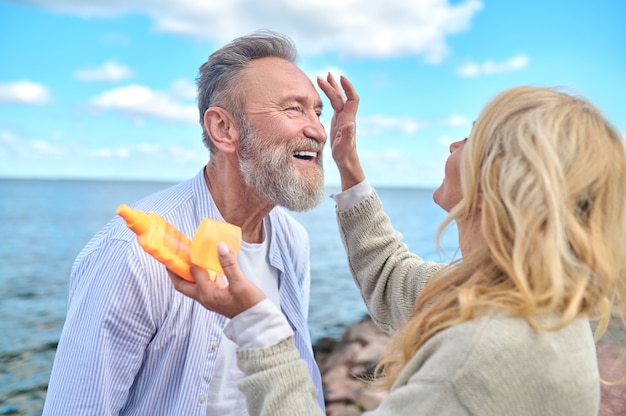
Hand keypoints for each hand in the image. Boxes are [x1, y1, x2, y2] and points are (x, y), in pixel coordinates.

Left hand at [168, 243, 265, 318]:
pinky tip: (207, 267)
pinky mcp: (216, 299)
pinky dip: (200, 276)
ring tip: (186, 259)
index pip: (193, 272)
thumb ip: (229, 264)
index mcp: (208, 293)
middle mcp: (205, 298)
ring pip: (191, 286)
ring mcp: (210, 300)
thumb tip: (219, 246)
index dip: (189, 258)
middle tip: (172, 257)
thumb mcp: (241, 283)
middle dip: (174, 271)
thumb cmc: (250, 304)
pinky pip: (203, 286)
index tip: (184, 246)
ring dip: (186, 274)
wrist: (257, 322)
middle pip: (181, 284)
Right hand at [317, 73, 364, 189]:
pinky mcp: (337, 121)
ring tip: (323, 77)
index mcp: (348, 119)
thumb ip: (348, 135)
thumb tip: (351, 124)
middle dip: (333, 85)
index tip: (341, 77)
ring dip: (331, 88)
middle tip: (322, 76)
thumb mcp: (345, 146)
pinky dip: (329, 96)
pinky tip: (324, 92)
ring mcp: (342, 118)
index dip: (348, 87)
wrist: (346, 160)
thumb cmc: (345, 154)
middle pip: (341, 96)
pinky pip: (333, 105)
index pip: (352, 98)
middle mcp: (346, 116)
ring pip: (337, 99)